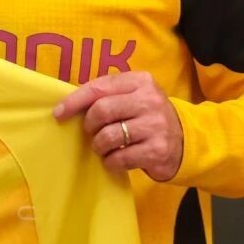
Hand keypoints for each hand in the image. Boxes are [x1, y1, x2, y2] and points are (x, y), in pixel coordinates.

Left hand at [52, 72, 183, 180]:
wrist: (186, 140)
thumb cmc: (148, 116)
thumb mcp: (133, 96)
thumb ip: (108, 95)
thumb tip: (69, 106)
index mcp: (140, 81)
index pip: (98, 87)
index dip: (74, 101)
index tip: (58, 114)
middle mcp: (149, 100)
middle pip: (101, 111)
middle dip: (89, 125)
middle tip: (91, 132)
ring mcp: (155, 125)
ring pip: (108, 136)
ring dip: (99, 146)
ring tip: (103, 147)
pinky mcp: (158, 150)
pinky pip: (120, 158)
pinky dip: (110, 162)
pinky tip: (115, 160)